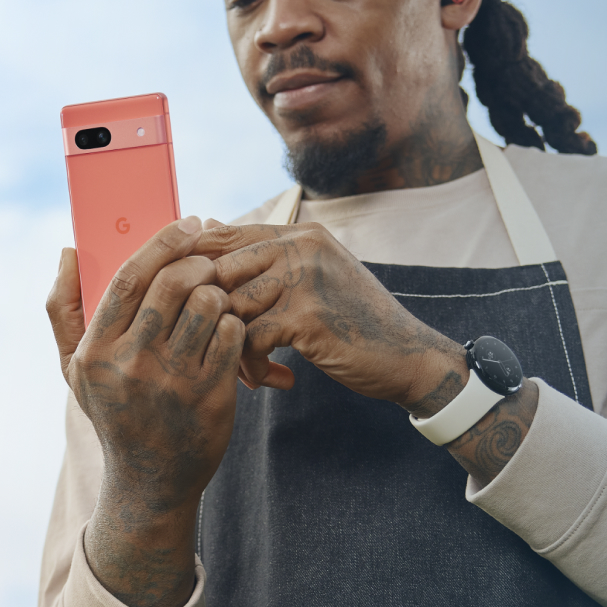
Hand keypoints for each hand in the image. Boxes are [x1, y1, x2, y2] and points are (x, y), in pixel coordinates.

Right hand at [46, 219, 247, 606]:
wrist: (151, 481)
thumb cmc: (114, 412)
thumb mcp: (76, 369)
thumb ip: (65, 309)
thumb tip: (67, 250)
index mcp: (95, 353)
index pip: (127, 279)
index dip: (161, 243)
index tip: (186, 224)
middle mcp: (131, 366)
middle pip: (172, 284)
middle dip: (197, 262)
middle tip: (207, 260)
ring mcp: (173, 382)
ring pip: (207, 305)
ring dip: (218, 291)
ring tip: (216, 297)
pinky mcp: (211, 396)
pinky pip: (232, 335)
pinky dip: (235, 322)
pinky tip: (229, 327)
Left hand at [190, 221, 470, 412]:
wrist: (409, 356)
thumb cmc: (357, 321)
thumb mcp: (317, 276)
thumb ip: (271, 256)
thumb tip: (209, 227)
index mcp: (302, 234)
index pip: (223, 237)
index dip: (197, 274)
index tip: (196, 308)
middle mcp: (303, 246)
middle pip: (219, 270)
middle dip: (207, 314)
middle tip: (216, 345)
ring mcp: (306, 278)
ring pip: (230, 306)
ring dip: (229, 345)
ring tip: (245, 369)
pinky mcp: (308, 316)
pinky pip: (251, 339)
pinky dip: (252, 365)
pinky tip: (267, 380)